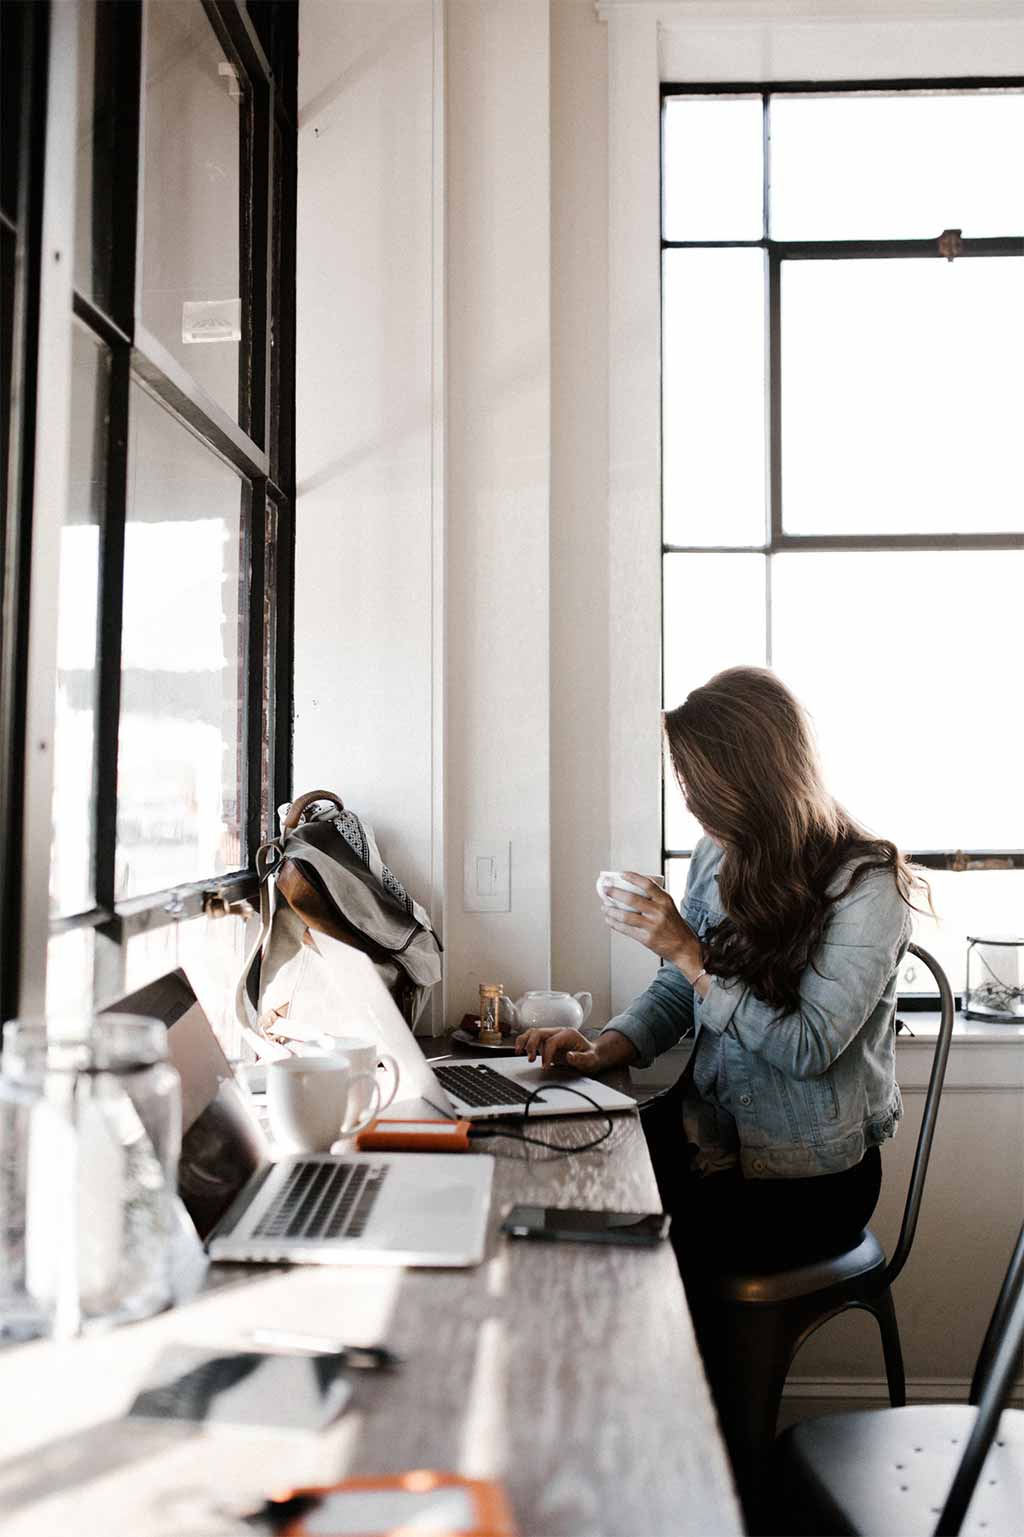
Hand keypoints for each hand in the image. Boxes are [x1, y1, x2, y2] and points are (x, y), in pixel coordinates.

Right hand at [514, 1027, 637, 1072]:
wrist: (593, 1054)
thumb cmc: (591, 1056)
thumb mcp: (591, 1059)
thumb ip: (581, 1058)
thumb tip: (569, 1056)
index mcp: (568, 1034)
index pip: (552, 1041)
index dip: (547, 1054)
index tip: (546, 1067)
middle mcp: (558, 1032)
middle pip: (539, 1032)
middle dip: (532, 1045)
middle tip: (530, 1059)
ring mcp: (551, 1035)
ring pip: (533, 1032)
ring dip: (524, 1041)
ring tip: (518, 1051)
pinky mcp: (547, 1041)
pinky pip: (532, 1038)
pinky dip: (525, 1043)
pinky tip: (521, 1050)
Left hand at [602, 873, 702, 974]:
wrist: (685, 947)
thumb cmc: (675, 926)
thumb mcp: (669, 907)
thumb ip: (654, 898)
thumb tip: (631, 888)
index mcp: (665, 900)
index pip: (647, 884)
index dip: (632, 877)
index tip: (621, 874)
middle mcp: (659, 911)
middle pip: (632, 899)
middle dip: (615, 893)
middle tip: (605, 889)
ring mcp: (652, 926)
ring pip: (626, 916)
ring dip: (611, 911)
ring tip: (604, 907)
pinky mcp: (647, 938)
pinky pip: (626, 929)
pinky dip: (615, 924)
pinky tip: (609, 920)